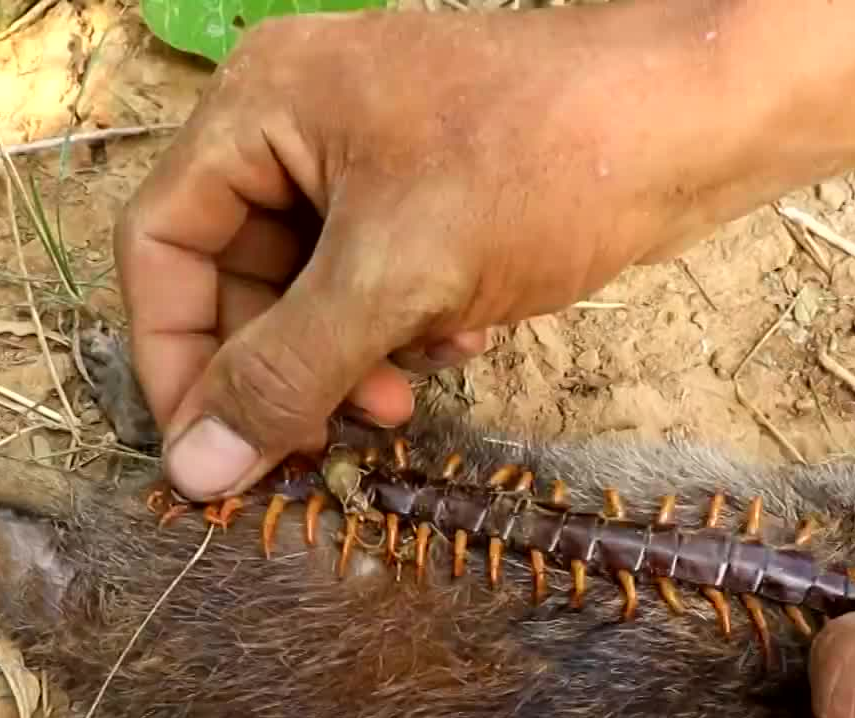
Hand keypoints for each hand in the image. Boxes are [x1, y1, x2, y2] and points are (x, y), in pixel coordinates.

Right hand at [113, 5, 755, 500]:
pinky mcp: (436, 192)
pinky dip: (408, 325)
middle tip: (328, 440)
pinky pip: (382, 278)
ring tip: (408, 401)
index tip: (208, 452)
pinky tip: (466, 341)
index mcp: (260, 109)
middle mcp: (300, 124)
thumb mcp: (394, 278)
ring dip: (352, 358)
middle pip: (240, 274)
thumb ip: (287, 373)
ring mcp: (372, 156)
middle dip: (285, 365)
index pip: (163, 242)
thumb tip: (196, 470)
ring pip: (317, 288)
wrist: (691, 122)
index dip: (174, 355)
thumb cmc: (536, 171)